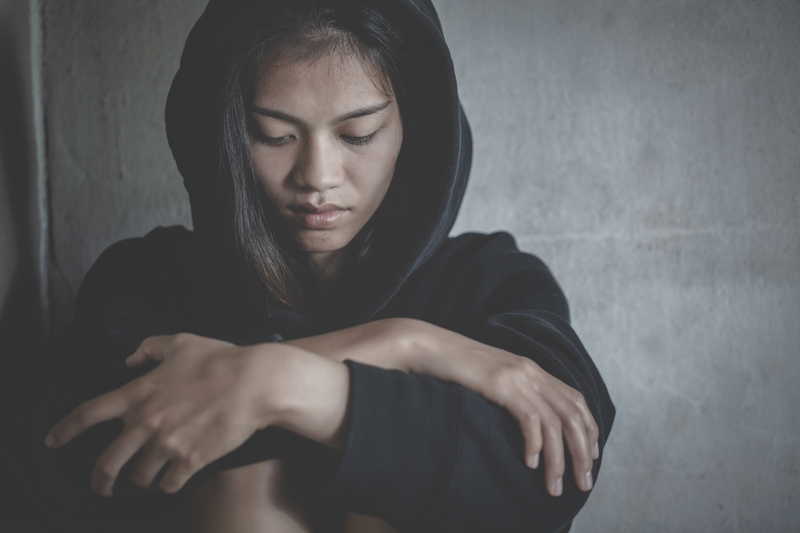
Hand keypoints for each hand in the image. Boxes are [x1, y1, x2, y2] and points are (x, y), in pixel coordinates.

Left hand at [45, 334, 341, 496]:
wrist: (256, 383)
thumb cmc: (221, 359)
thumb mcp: (181, 342)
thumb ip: (149, 348)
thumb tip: (129, 360)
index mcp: (139, 392)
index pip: (88, 414)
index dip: (64, 429)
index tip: (52, 441)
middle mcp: (146, 421)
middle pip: (106, 462)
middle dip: (99, 480)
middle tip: (101, 488)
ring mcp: (166, 444)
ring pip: (140, 476)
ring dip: (144, 478)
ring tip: (153, 474)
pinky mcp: (190, 461)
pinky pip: (169, 484)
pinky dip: (170, 482)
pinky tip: (178, 475)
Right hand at [458, 350, 599, 496]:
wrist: (428, 347)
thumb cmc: (455, 368)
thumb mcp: (493, 378)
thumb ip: (514, 393)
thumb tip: (528, 424)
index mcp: (532, 369)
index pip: (575, 400)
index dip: (589, 430)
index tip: (590, 458)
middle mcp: (530, 371)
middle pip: (572, 415)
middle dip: (582, 453)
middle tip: (583, 483)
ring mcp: (516, 376)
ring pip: (554, 422)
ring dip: (559, 459)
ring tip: (554, 485)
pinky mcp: (500, 383)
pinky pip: (529, 418)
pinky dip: (535, 444)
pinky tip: (530, 462)